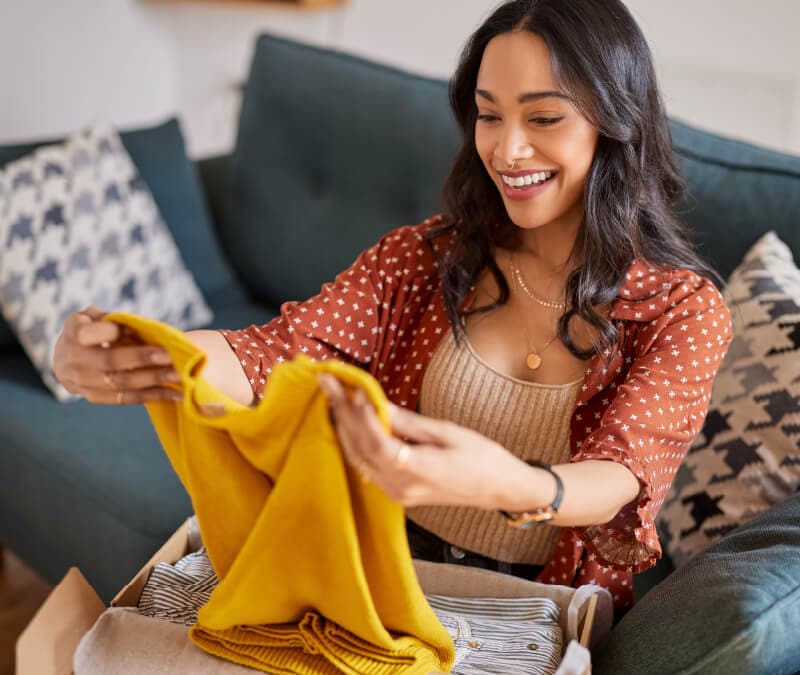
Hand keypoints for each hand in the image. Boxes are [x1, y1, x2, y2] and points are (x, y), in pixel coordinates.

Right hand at [53, 306, 182, 404]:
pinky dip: (152, 396)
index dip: (110, 332)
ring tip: (180, 375)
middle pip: (112, 361)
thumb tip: (138, 329)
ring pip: (122, 382)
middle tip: (172, 357)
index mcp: (74, 333)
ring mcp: (84, 382)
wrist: (64, 359)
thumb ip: (112, 319)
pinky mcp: (95, 397)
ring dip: (154, 380)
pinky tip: (176, 394)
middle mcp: (75, 360)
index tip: (134, 331)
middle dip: (144, 359)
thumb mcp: (93, 315)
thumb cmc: (88, 329)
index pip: (89, 334)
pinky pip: (126, 398)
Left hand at [316, 373, 526, 509]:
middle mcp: (402, 487)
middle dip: (342, 415)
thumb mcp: (448, 433)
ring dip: (344, 428)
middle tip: (328, 383)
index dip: (360, 416)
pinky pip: (367, 467)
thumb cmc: (483, 458)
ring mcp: (398, 493)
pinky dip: (356, 442)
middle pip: (360, 450)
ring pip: (359, 459)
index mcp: (419, 471)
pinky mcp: (398, 493)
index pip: (377, 443)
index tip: (351, 388)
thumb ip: (409, 423)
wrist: (501, 489)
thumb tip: (377, 404)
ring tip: (333, 396)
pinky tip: (349, 421)